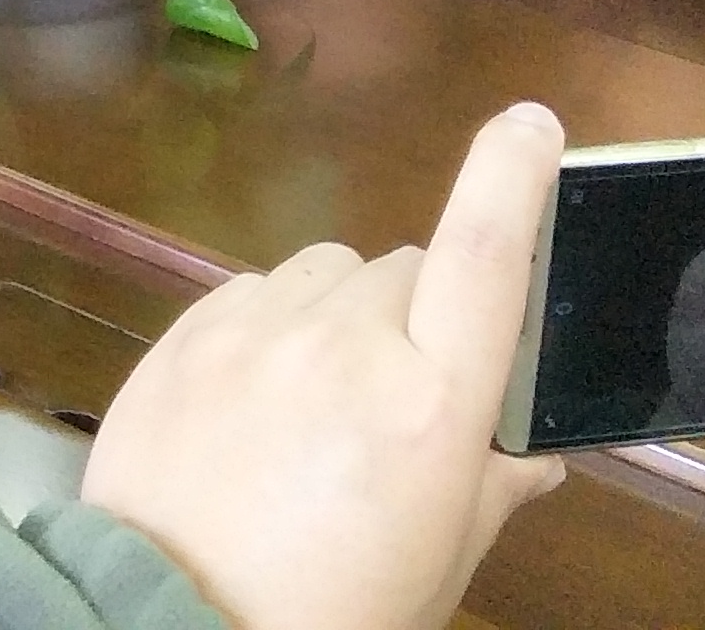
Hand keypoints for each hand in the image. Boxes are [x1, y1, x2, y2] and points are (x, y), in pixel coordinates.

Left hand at [74, 99, 567, 629]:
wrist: (173, 617)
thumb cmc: (332, 603)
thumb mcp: (439, 558)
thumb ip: (491, 486)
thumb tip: (531, 452)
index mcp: (429, 398)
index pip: (482, 256)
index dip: (510, 178)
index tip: (531, 124)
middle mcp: (344, 340)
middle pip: (406, 270)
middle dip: (419, 318)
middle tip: (401, 401)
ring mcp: (254, 327)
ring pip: (327, 274)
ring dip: (343, 313)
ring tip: (323, 402)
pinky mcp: (185, 331)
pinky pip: (255, 294)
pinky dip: (275, 327)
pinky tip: (262, 399)